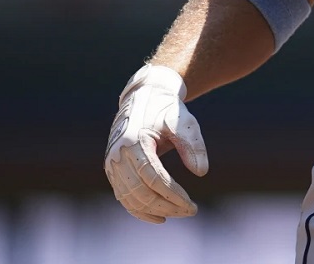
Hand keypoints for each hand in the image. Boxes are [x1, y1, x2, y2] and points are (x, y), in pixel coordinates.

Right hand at [103, 64, 208, 222]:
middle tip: (191, 211)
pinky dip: (139, 209)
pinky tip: (159, 217)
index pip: (153, 178)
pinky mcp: (112, 169)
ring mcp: (112, 163)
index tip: (191, 205)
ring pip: (129, 198)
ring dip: (154, 210)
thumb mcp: (184, 122)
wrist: (145, 96)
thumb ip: (193, 145)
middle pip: (140, 191)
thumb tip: (201, 173)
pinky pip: (123, 195)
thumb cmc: (167, 109)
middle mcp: (118, 155)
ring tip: (179, 213)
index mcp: (134, 141)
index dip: (172, 195)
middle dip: (166, 206)